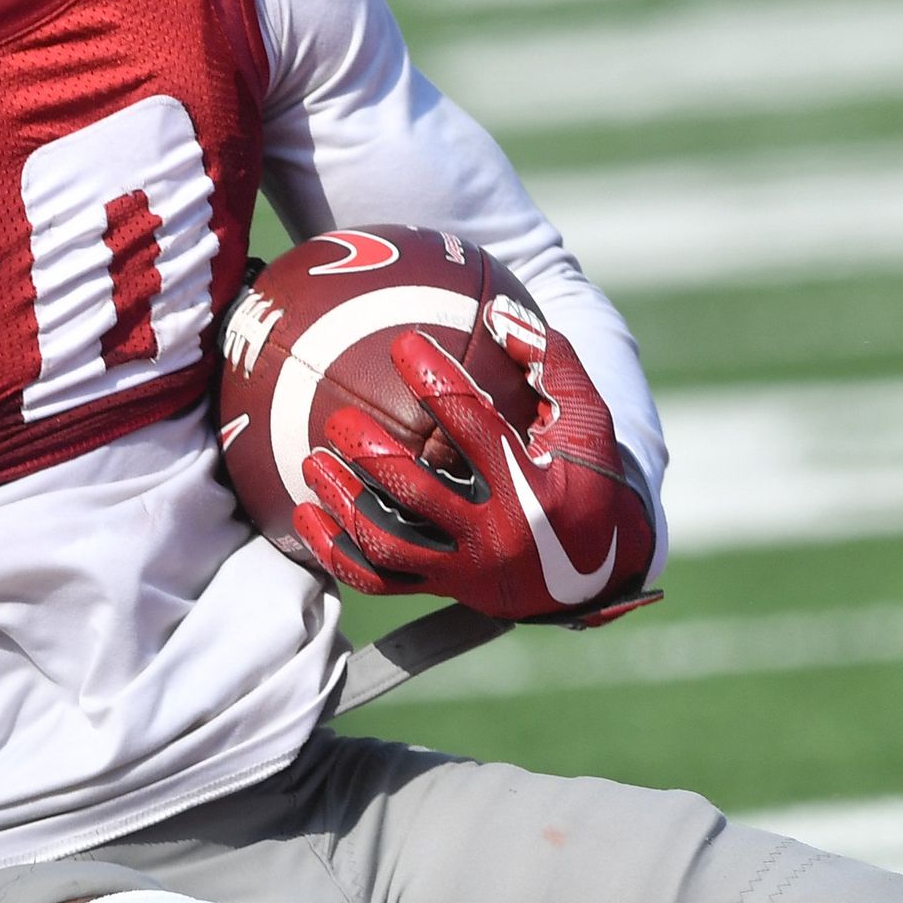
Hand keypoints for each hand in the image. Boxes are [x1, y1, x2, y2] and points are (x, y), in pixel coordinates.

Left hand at [295, 302, 656, 622]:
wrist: (598, 570)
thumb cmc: (588, 476)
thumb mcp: (588, 418)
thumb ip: (551, 362)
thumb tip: (500, 313)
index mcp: (532, 485)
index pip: (474, 425)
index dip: (435, 380)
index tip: (402, 343)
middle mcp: (496, 532)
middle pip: (417, 492)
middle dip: (370, 452)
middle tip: (339, 419)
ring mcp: (466, 567)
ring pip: (389, 542)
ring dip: (343, 503)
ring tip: (311, 463)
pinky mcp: (445, 589)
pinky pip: (379, 580)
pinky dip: (334, 552)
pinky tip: (305, 515)